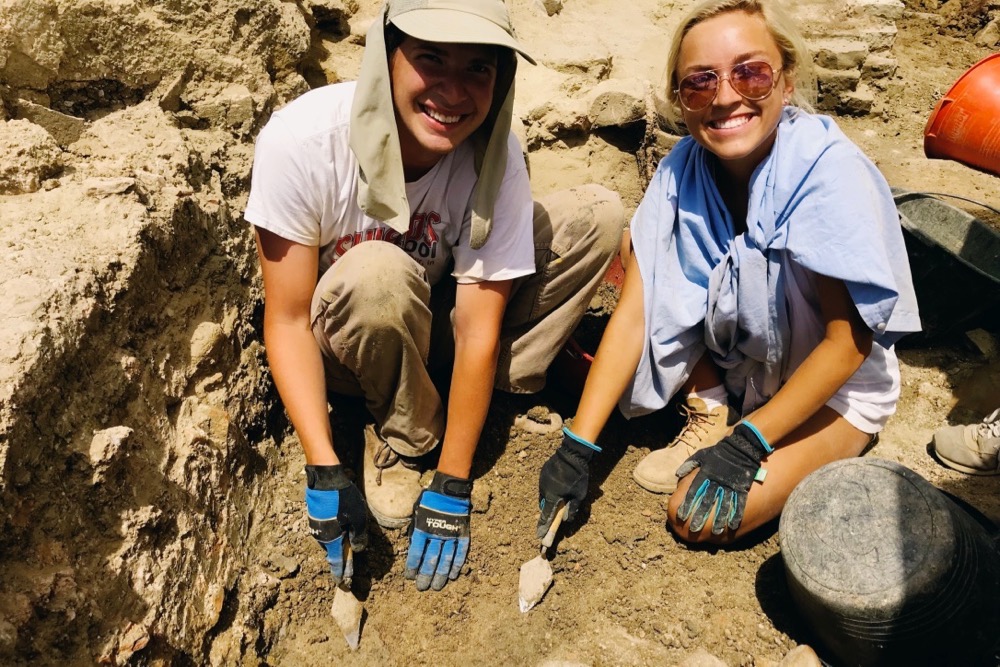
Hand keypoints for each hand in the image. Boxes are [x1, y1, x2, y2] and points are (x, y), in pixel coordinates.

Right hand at [305, 465, 367, 585]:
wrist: (324, 478)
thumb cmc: (342, 498)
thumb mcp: (358, 519)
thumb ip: (359, 537)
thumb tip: (359, 550)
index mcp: (331, 540)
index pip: (337, 563)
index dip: (341, 574)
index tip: (343, 584)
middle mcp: (320, 537)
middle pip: (333, 552)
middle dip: (341, 559)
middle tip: (350, 565)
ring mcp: (315, 527)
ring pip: (329, 540)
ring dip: (338, 544)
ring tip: (348, 544)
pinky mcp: (314, 517)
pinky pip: (325, 531)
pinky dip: (334, 533)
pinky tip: (340, 527)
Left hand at [405, 471, 471, 591]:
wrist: (449, 489)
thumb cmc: (429, 501)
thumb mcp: (416, 513)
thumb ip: (415, 531)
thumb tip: (412, 549)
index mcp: (423, 528)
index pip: (416, 552)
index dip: (412, 566)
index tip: (410, 577)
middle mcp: (437, 534)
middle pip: (431, 559)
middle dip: (425, 575)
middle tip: (422, 587)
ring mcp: (452, 535)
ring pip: (446, 559)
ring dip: (440, 575)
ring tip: (436, 586)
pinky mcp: (463, 534)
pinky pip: (460, 552)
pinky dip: (457, 565)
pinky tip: (452, 575)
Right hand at [537, 429, 598, 538]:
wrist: (572, 453)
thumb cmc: (577, 475)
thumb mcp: (579, 494)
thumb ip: (572, 508)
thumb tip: (566, 520)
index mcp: (552, 496)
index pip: (546, 516)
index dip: (543, 527)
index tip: (540, 536)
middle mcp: (544, 489)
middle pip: (545, 505)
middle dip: (548, 512)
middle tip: (554, 516)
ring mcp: (542, 480)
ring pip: (545, 495)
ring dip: (550, 499)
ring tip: (561, 497)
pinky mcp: (543, 473)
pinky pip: (545, 485)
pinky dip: (551, 489)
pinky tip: (559, 485)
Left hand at [675, 422, 770, 533]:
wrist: (741, 446)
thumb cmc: (718, 452)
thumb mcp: (701, 455)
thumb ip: (689, 465)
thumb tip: (677, 474)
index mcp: (705, 474)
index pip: (693, 492)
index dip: (687, 504)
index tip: (681, 516)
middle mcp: (716, 482)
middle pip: (707, 501)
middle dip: (700, 515)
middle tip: (694, 529)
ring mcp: (730, 485)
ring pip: (723, 505)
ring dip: (719, 519)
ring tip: (715, 532)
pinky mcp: (742, 487)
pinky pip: (739, 503)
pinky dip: (736, 514)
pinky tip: (732, 525)